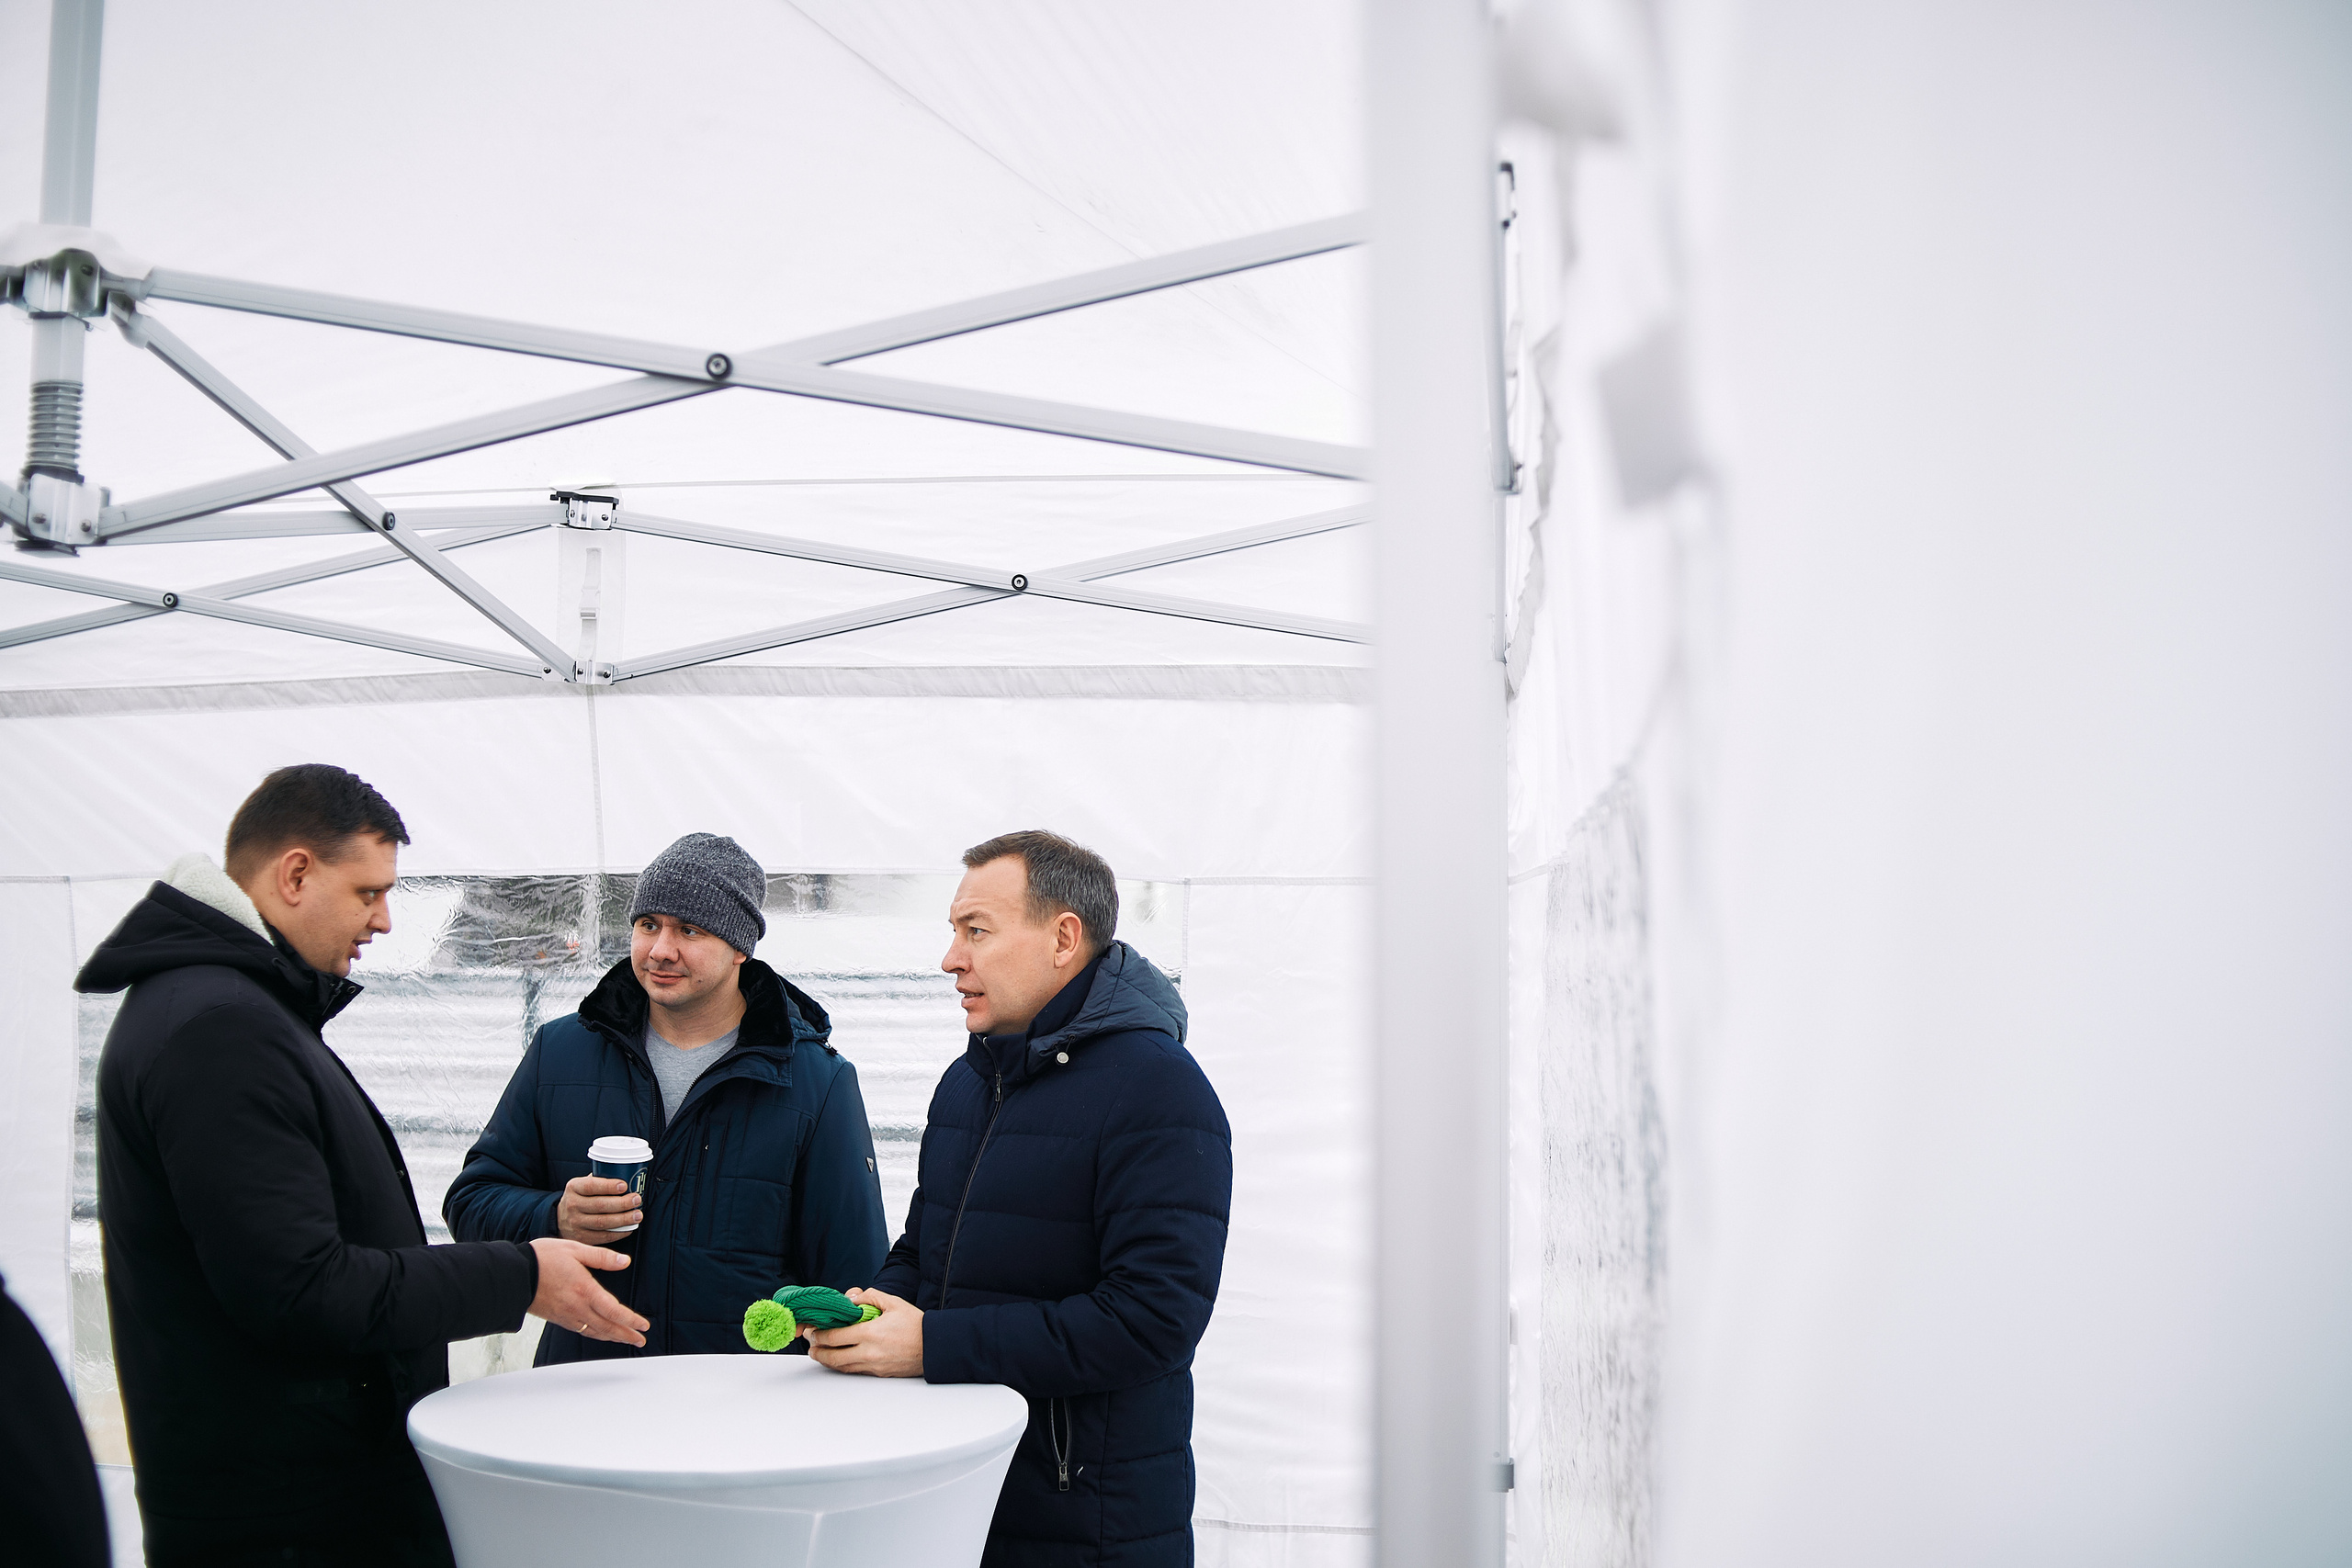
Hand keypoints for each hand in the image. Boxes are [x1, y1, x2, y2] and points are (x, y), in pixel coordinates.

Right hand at [527, 1237, 648, 1346]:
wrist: (513, 1274)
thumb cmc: (543, 1258)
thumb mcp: (575, 1249)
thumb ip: (602, 1257)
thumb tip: (624, 1261)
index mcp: (585, 1290)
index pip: (614, 1311)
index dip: (631, 1321)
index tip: (643, 1325)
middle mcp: (577, 1307)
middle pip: (607, 1327)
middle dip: (627, 1335)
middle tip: (641, 1340)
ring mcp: (567, 1315)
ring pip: (595, 1332)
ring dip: (613, 1337)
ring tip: (626, 1340)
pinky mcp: (558, 1318)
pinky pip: (582, 1330)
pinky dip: (596, 1334)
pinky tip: (601, 1333)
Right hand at [556, 1175, 641, 1242]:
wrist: (560, 1219)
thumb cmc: (580, 1198)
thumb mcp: (582, 1184)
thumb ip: (599, 1180)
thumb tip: (626, 1174)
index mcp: (573, 1188)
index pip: (591, 1186)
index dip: (609, 1186)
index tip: (624, 1185)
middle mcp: (572, 1205)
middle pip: (600, 1205)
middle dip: (622, 1203)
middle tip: (636, 1200)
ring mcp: (576, 1223)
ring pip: (602, 1222)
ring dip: (623, 1219)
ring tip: (637, 1215)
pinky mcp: (581, 1238)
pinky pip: (603, 1236)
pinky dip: (618, 1233)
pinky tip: (629, 1228)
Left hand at [804, 1288, 922, 1376]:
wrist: (933, 1347)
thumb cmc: (915, 1324)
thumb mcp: (893, 1302)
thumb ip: (869, 1296)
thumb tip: (850, 1299)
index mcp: (870, 1333)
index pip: (835, 1337)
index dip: (819, 1335)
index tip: (812, 1331)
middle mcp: (868, 1352)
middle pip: (833, 1356)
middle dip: (817, 1350)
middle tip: (810, 1344)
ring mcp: (873, 1365)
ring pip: (842, 1367)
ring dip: (827, 1361)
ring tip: (818, 1354)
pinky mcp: (878, 1373)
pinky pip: (854, 1371)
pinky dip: (842, 1366)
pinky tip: (838, 1360)